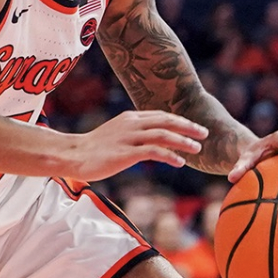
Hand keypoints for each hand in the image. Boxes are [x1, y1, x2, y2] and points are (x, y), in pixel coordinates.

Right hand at [69, 111, 207, 181]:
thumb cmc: (94, 149)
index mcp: (130, 118)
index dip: (180, 121)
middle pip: (166, 121)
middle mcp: (131, 124)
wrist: (73, 155)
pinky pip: (153, 152)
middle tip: (205, 133)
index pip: (161, 115)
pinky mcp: (125, 153)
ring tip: (197, 149)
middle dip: (188, 126)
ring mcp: (128, 137)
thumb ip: (134, 135)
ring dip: (183, 141)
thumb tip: (151, 143)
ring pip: (162, 135)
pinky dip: (169, 155)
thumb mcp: (117, 135)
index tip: (195, 127)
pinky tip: (180, 162)